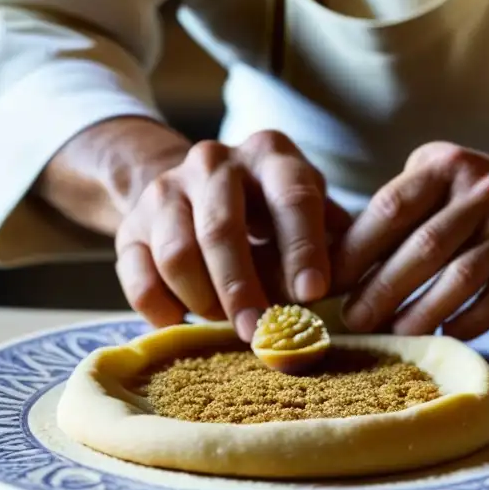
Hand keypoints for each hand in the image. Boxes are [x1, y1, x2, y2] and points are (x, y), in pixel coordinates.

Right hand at [114, 130, 349, 339]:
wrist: (194, 192)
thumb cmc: (273, 216)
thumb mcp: (310, 218)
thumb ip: (333, 250)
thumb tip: (358, 295)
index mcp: (270, 155)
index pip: (290, 197)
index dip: (302, 248)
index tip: (312, 294)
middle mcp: (214, 161)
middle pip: (221, 228)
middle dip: (242, 288)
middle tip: (259, 334)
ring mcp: (166, 190)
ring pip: (177, 254)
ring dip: (205, 301)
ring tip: (227, 323)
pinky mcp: (130, 226)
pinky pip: (139, 278)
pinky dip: (163, 311)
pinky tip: (185, 325)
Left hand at [331, 141, 488, 338]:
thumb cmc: (477, 202)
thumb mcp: (438, 185)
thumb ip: (393, 216)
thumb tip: (328, 266)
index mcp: (444, 165)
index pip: (391, 207)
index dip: (354, 250)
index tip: (325, 284)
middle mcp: (482, 189)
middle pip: (422, 246)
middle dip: (381, 289)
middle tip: (352, 321)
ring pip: (458, 277)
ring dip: (419, 312)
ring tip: (391, 336)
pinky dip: (465, 323)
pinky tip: (442, 337)